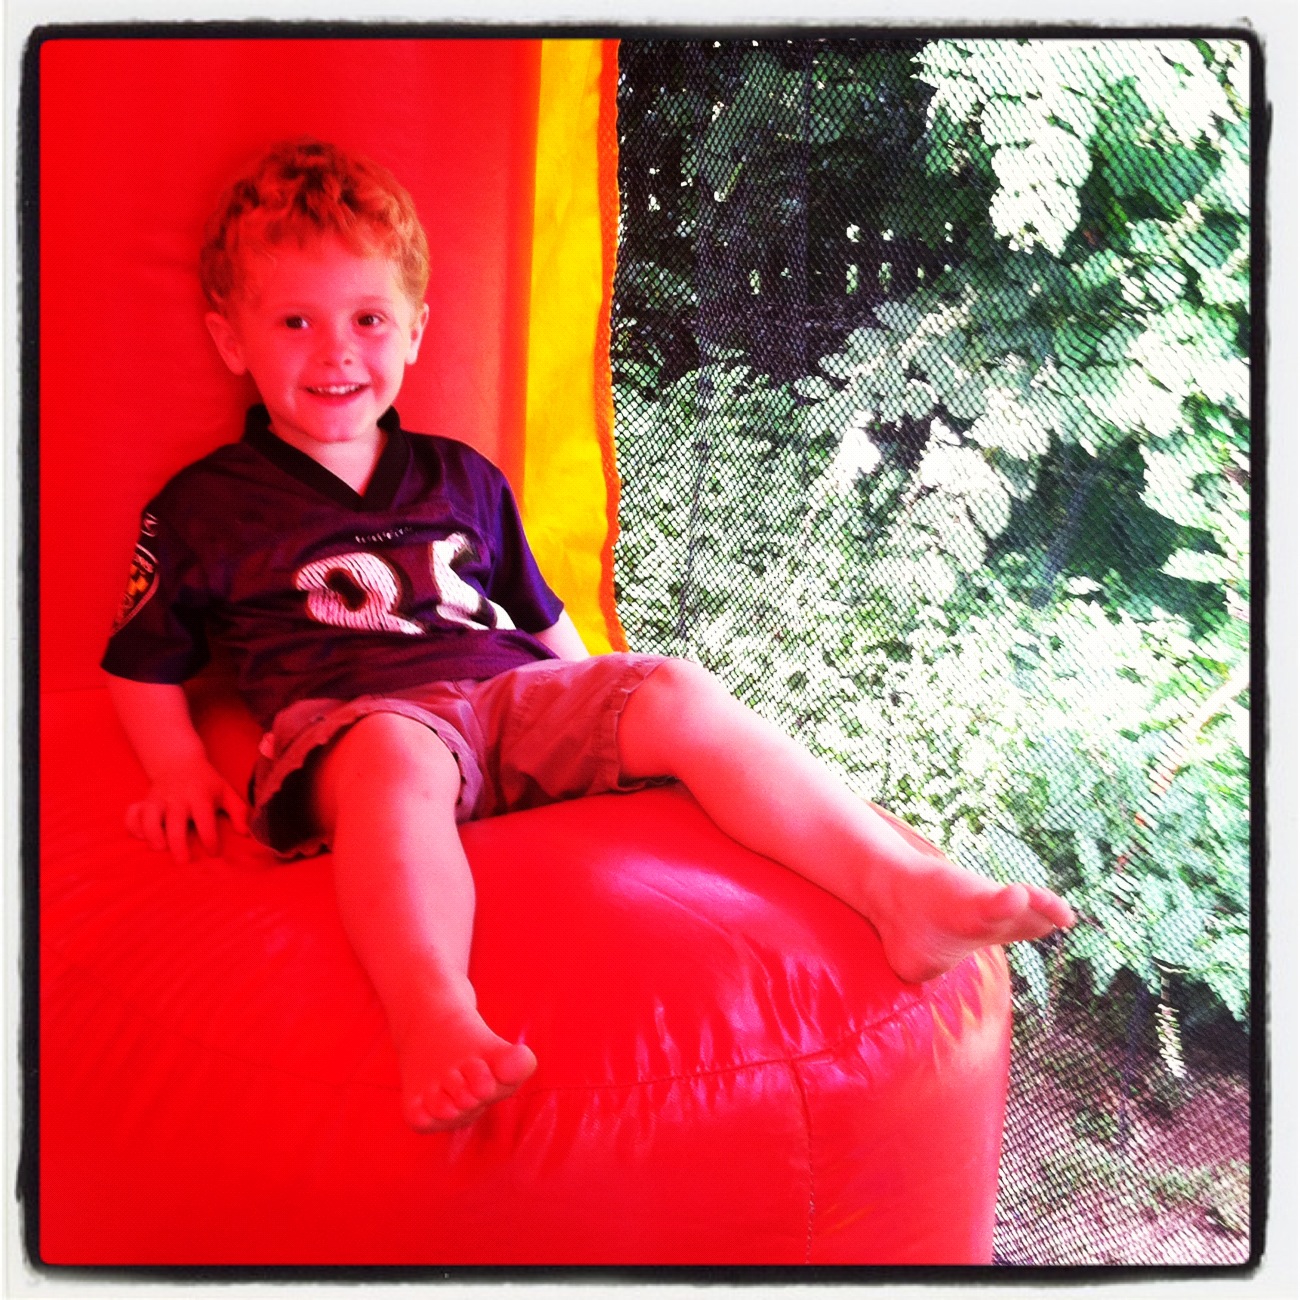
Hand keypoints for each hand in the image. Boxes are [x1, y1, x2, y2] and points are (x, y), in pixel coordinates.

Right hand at [125, 759, 249, 864]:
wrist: (179, 761)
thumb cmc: (206, 783)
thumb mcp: (226, 792)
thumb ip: (239, 812)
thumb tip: (245, 833)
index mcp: (200, 796)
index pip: (205, 820)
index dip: (210, 838)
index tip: (213, 853)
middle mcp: (178, 798)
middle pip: (175, 823)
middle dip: (179, 844)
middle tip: (184, 862)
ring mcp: (158, 800)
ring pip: (150, 819)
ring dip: (153, 836)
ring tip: (161, 849)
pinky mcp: (144, 802)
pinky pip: (133, 816)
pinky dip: (134, 827)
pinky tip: (142, 838)